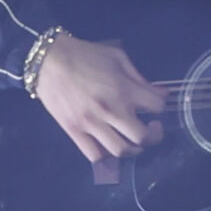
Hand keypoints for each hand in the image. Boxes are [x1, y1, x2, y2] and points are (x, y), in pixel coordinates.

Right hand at [32, 34, 168, 161]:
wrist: (48, 61)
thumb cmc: (85, 55)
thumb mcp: (117, 57)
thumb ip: (140, 78)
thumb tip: (162, 94)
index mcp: (124, 89)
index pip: (157, 107)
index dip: (161, 107)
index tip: (155, 106)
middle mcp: (111, 110)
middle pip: (142, 137)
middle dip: (152, 136)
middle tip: (149, 129)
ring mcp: (91, 124)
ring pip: (121, 151)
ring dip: (132, 150)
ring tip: (131, 141)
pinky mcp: (74, 131)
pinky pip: (95, 155)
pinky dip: (106, 154)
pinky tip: (108, 144)